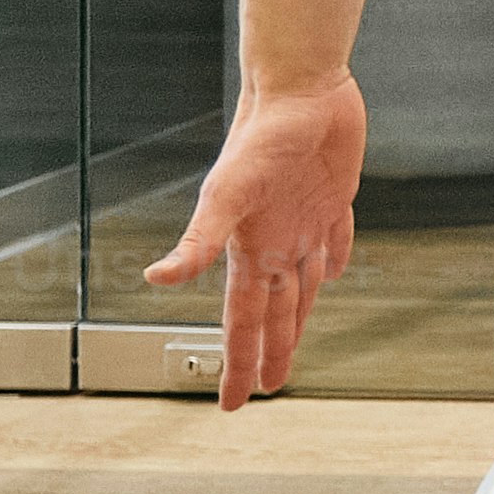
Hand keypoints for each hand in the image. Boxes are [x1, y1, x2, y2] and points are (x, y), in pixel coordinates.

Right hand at [152, 67, 368, 405]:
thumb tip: (157, 278)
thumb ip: (199, 239)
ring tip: (294, 347)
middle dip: (267, 353)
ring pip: (304, 285)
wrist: (300, 87)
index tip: (232, 406)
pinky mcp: (335, 196)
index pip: (243, 324)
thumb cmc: (263, 134)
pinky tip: (336, 270)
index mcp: (251, 251)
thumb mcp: (228, 193)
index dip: (238, 364)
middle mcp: (277, 242)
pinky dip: (335, 259)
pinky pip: (336, 239)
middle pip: (273, 313)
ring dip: (298, 318)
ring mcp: (305, 221)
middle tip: (264, 390)